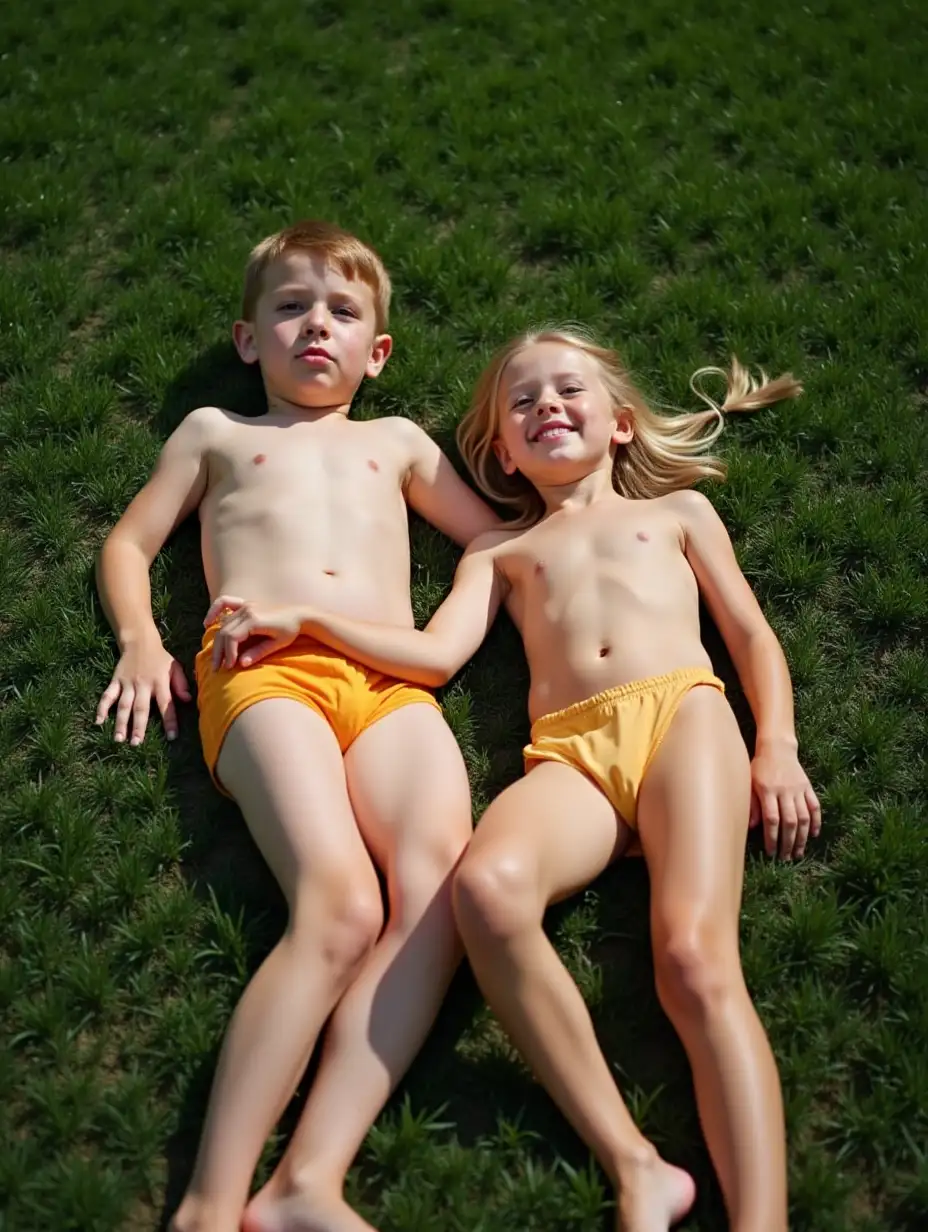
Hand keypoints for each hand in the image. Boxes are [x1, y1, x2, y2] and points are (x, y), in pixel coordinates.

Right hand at [95, 632, 190, 744]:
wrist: (140, 642)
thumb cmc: (160, 659)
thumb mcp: (175, 667)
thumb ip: (181, 684)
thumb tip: (188, 700)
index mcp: (160, 682)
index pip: (166, 704)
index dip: (170, 721)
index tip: (171, 737)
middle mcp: (143, 684)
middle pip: (141, 708)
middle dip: (138, 726)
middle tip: (136, 743)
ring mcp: (127, 683)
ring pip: (123, 705)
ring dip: (120, 722)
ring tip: (119, 739)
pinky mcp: (115, 681)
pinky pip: (107, 696)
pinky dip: (101, 708)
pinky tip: (98, 722)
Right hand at [204, 594, 302, 669]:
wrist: (300, 614)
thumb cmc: (290, 630)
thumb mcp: (277, 644)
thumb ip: (259, 653)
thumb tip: (242, 664)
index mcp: (254, 619)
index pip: (232, 637)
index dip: (228, 653)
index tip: (229, 667)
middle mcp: (247, 610)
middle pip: (224, 631)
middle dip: (220, 652)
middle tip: (218, 668)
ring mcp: (245, 605)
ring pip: (223, 623)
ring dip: (217, 641)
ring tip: (217, 658)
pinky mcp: (245, 604)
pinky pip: (224, 603)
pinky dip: (214, 611)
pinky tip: (207, 623)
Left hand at [750, 738, 820, 859]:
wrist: (777, 748)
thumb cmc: (758, 767)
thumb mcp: (749, 782)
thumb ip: (752, 804)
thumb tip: (752, 827)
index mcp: (767, 790)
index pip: (771, 819)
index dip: (772, 837)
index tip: (771, 851)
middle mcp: (785, 791)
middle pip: (789, 821)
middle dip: (788, 842)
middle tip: (786, 857)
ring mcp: (798, 789)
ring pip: (804, 817)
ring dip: (802, 837)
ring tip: (799, 852)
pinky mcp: (808, 787)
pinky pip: (815, 806)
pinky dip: (816, 821)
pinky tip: (814, 835)